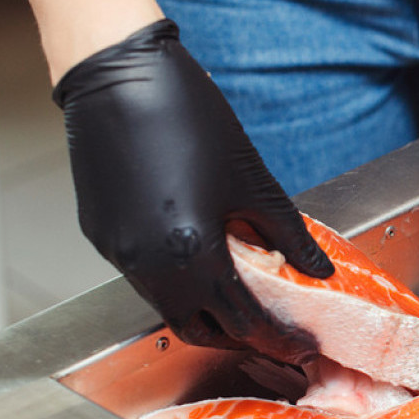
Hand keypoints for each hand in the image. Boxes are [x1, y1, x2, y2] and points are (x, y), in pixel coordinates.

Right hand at [53, 20, 333, 359]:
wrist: (118, 74)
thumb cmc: (187, 115)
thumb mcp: (253, 180)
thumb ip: (289, 234)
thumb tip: (318, 269)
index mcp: (190, 251)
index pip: (240, 320)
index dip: (275, 337)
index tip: (299, 344)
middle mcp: (147, 263)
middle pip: (196, 328)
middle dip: (236, 335)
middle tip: (270, 328)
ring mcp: (117, 252)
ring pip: (166, 305)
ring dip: (204, 308)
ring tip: (240, 293)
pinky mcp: (100, 235)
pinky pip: (143, 276)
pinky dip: (175, 281)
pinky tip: (199, 258)